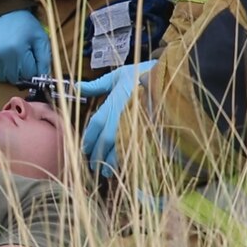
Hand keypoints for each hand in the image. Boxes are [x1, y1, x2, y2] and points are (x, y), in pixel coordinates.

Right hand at [0, 9, 51, 83]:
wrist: (3, 9)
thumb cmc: (25, 25)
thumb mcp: (40, 38)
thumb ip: (44, 60)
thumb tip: (44, 80)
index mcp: (18, 50)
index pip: (28, 76)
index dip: (31, 69)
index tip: (30, 59)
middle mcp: (1, 54)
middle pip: (13, 79)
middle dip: (19, 71)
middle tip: (20, 57)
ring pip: (0, 78)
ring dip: (6, 71)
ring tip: (9, 56)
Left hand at [77, 60, 156, 176]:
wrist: (170, 78)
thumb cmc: (141, 75)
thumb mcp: (117, 76)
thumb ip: (97, 85)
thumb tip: (76, 86)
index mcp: (112, 104)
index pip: (95, 126)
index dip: (88, 139)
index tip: (84, 149)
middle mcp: (122, 118)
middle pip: (105, 141)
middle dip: (97, 154)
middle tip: (92, 165)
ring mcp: (136, 127)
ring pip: (120, 149)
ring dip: (111, 162)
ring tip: (105, 172)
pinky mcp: (150, 133)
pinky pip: (136, 151)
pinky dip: (128, 160)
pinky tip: (124, 167)